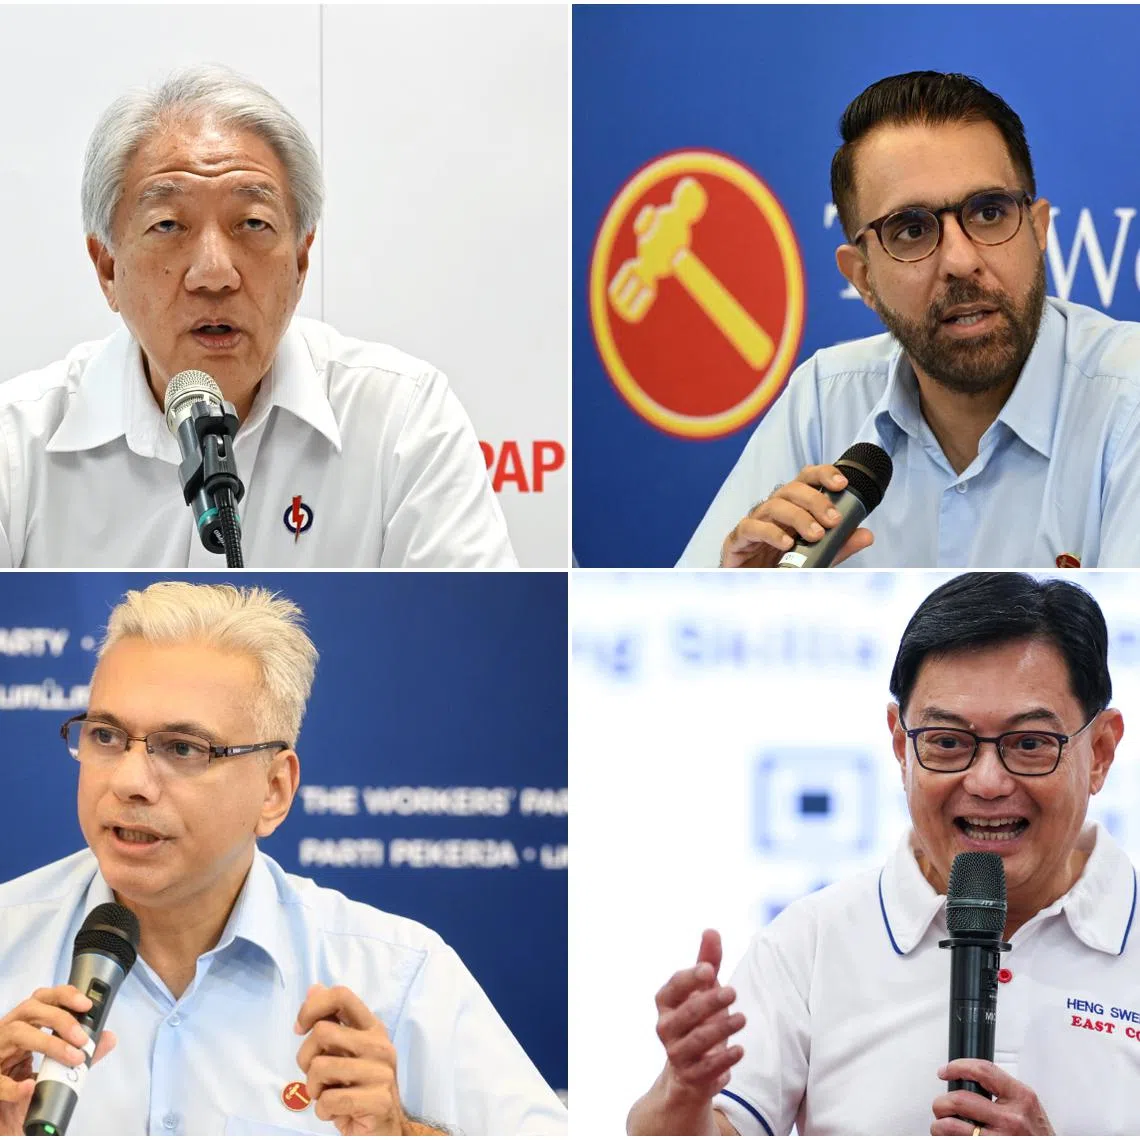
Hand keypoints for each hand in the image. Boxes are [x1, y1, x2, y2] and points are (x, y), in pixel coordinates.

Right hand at [0, 986, 116, 1136]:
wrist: (3, 1115)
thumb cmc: (25, 1081)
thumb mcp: (52, 1065)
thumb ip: (78, 1051)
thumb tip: (108, 1037)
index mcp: (23, 1025)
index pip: (42, 999)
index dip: (64, 996)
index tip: (86, 1004)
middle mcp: (7, 1033)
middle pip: (30, 1009)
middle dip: (60, 1018)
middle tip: (82, 1038)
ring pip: (16, 1033)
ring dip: (48, 1043)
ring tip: (71, 1057)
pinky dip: (14, 1085)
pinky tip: (30, 1087)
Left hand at [295, 984, 412, 1135]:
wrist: (385, 1128)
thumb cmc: (359, 1088)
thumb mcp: (345, 1052)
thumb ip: (332, 1021)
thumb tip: (314, 988)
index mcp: (372, 1028)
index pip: (341, 996)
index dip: (312, 1008)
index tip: (299, 1029)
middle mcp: (379, 1044)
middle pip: (322, 1032)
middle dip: (306, 1059)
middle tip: (317, 1077)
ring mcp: (381, 1072)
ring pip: (320, 1068)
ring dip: (314, 1090)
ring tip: (328, 1096)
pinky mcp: (379, 1100)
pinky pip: (329, 1100)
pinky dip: (323, 1112)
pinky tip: (336, 1113)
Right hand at [656, 930, 744, 1108]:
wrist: (687, 1072)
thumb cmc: (696, 1020)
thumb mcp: (702, 991)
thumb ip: (707, 962)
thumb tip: (711, 930)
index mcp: (666, 1002)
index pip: (674, 987)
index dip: (690, 978)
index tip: (710, 969)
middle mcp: (666, 1027)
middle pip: (687, 1014)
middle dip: (709, 1002)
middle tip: (733, 992)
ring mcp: (677, 1053)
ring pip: (697, 1041)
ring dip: (721, 1029)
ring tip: (743, 1018)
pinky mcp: (691, 1077)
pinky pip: (707, 1070)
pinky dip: (724, 1060)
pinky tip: (740, 1050)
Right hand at [720, 465, 873, 567]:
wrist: (751, 588)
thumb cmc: (781, 566)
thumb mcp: (817, 556)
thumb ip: (839, 545)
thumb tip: (866, 535)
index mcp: (792, 506)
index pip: (806, 479)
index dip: (823, 474)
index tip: (842, 483)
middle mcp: (773, 509)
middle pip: (792, 489)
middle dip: (816, 501)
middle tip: (833, 520)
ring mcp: (755, 522)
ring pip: (774, 505)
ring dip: (799, 517)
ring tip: (815, 535)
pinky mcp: (738, 539)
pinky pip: (752, 527)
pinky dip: (771, 533)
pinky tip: (786, 544)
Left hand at [931, 1059, 1053, 1134]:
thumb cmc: (1038, 1137)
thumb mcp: (1028, 1107)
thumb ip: (1004, 1093)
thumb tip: (968, 1082)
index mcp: (1021, 1097)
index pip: (983, 1070)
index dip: (957, 1067)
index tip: (945, 1071)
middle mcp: (1013, 1118)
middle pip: (960, 1100)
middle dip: (941, 1103)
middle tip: (940, 1107)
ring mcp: (1002, 1138)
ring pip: (952, 1127)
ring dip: (939, 1126)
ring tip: (941, 1126)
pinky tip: (950, 1138)